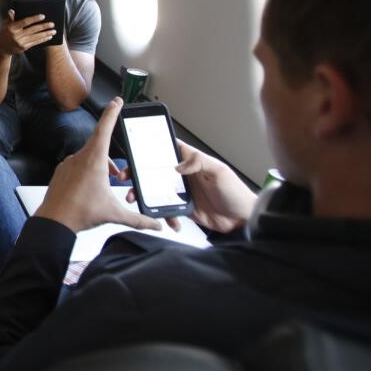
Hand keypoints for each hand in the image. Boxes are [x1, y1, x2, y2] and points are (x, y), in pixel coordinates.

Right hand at [0, 9, 55, 57]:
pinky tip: (49, 36)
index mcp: (12, 28)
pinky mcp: (24, 47)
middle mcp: (16, 35)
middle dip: (44, 26)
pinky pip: (35, 42)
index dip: (34, 19)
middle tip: (52, 24)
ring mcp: (21, 42)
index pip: (25, 22)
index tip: (43, 16)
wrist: (2, 48)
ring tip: (54, 31)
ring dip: (46, 33)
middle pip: (33, 29)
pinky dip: (43, 39)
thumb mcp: (5, 24)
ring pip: (36, 37)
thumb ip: (10, 18)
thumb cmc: (6, 33)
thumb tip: (12, 11)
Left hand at [35, 97, 162, 232]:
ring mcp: (68, 164)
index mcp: (94, 160)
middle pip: (100, 147)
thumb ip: (138, 219)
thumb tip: (155, 225)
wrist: (53, 222)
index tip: (116, 102)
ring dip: (100, 167)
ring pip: (89, 158)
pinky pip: (77, 166)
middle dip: (112, 159)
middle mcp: (79, 158)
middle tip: (118, 174)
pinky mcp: (61, 172)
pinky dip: (87, 173)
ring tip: (105, 185)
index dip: (112, 114)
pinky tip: (90, 189)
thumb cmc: (80, 213)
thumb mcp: (114, 214)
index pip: (105, 129)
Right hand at [120, 140, 255, 231]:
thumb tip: (178, 165)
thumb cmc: (235, 192)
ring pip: (155, 190)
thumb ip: (199, 162)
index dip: (150, 149)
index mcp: (192, 162)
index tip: (134, 152)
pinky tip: (170, 220)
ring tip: (137, 201)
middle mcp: (183, 175)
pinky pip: (166, 210)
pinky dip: (164, 215)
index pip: (167, 150)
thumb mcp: (220, 171)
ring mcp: (181, 192)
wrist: (242, 219)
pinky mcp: (182, 208)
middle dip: (138, 175)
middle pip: (154, 171)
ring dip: (144, 196)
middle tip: (127, 179)